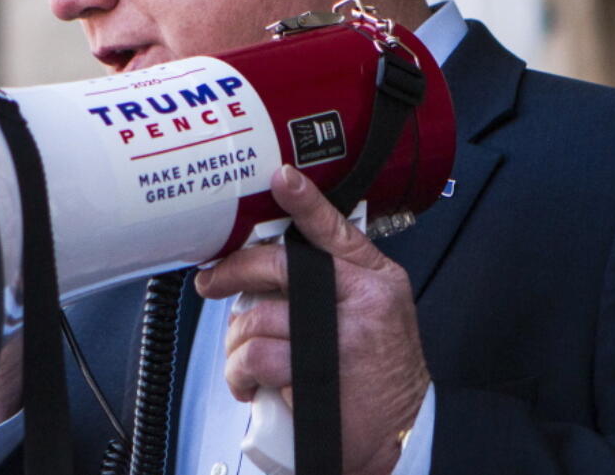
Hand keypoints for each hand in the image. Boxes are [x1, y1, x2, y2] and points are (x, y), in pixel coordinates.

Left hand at [195, 165, 429, 474]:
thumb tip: (264, 267)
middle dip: (233, 272)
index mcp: (374, 280)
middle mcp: (361, 302)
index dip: (306, 202)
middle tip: (213, 281)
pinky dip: (240, 373)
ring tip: (246, 356)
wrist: (401, 437)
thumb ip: (333, 283)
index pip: (335, 230)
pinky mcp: (315, 374)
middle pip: (279, 266)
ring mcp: (339, 338)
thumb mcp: (375, 314)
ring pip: (257, 317)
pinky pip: (255, 356)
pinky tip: (249, 382)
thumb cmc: (379, 376)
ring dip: (237, 341)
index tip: (282, 177)